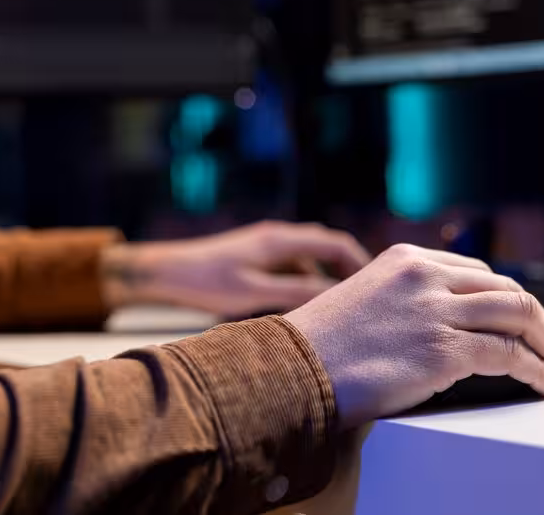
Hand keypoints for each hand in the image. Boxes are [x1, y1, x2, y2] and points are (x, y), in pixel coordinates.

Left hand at [100, 221, 371, 317]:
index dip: (361, 263)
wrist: (165, 272)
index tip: (377, 286)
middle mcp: (278, 236)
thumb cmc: (207, 282)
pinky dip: (306, 281)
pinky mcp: (256, 256)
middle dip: (348, 270)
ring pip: (310, 258)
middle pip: (326, 247)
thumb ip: (297, 292)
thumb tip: (336, 296)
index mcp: (282, 239)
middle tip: (364, 298)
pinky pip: (293, 266)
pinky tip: (303, 307)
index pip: (336, 243)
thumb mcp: (255, 292)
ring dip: (326, 277)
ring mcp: (267, 245)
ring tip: (338, 307)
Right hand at [285, 244, 543, 428]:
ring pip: (519, 315)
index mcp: (408, 260)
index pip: (480, 273)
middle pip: (508, 290)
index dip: (513, 300)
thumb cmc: (319, 348)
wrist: (289, 372)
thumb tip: (449, 326)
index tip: (532, 322)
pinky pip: (509, 354)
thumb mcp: (366, 301)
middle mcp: (426, 276)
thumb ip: (408, 302)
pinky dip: (537, 370)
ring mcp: (436, 310)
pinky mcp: (442, 349)